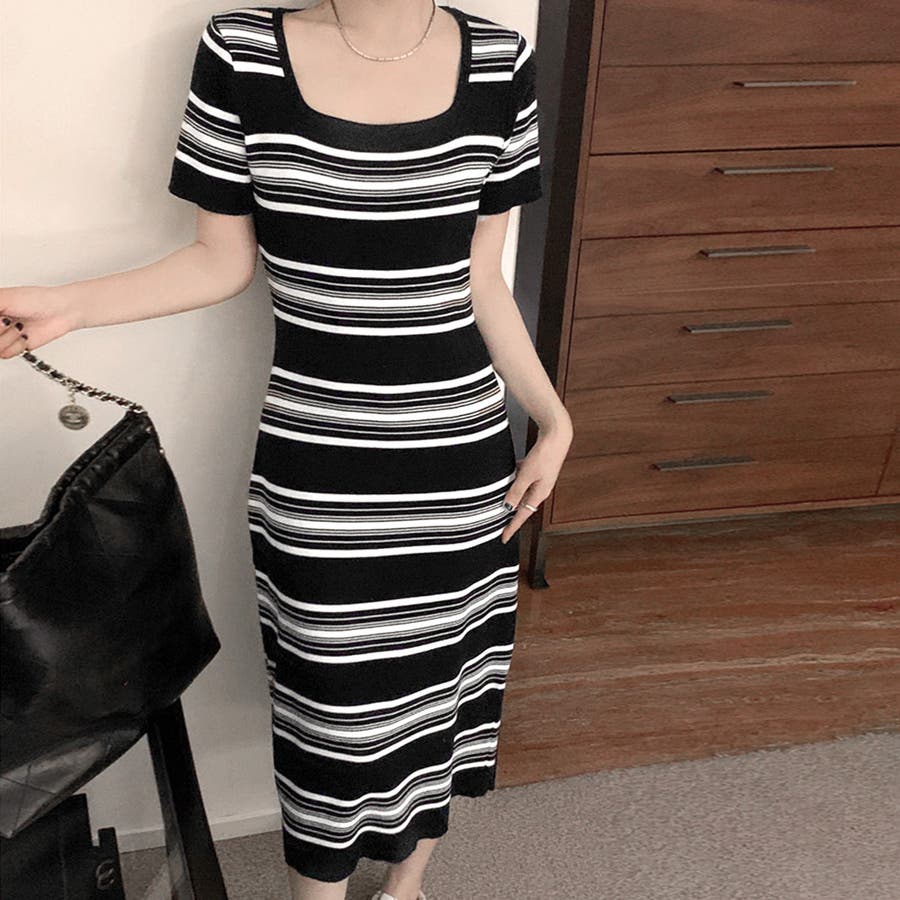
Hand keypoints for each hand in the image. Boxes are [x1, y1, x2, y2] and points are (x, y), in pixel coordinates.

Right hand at [0, 285, 79, 358]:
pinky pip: (5, 354)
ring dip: (7, 338)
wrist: (60, 312)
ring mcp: (1, 336)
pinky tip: (24, 336)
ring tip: (18, 327)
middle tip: (6, 321)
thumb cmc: (35, 300)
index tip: (1, 320)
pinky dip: (16, 346)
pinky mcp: (12, 348)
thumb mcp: (2, 298)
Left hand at [500, 418, 572, 543]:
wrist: (557, 435)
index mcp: (539, 493)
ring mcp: (539, 479)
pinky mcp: (537, 469)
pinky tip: (506, 475)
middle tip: (497, 522)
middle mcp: (540, 489)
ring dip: (511, 495)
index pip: (523, 516)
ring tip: (497, 500)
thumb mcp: (526, 474)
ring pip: (521, 492)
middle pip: (522, 506)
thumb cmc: (545, 454)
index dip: (512, 527)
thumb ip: (516, 491)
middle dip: (510, 514)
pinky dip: (514, 480)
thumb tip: (508, 507)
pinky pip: (523, 480)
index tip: (504, 538)